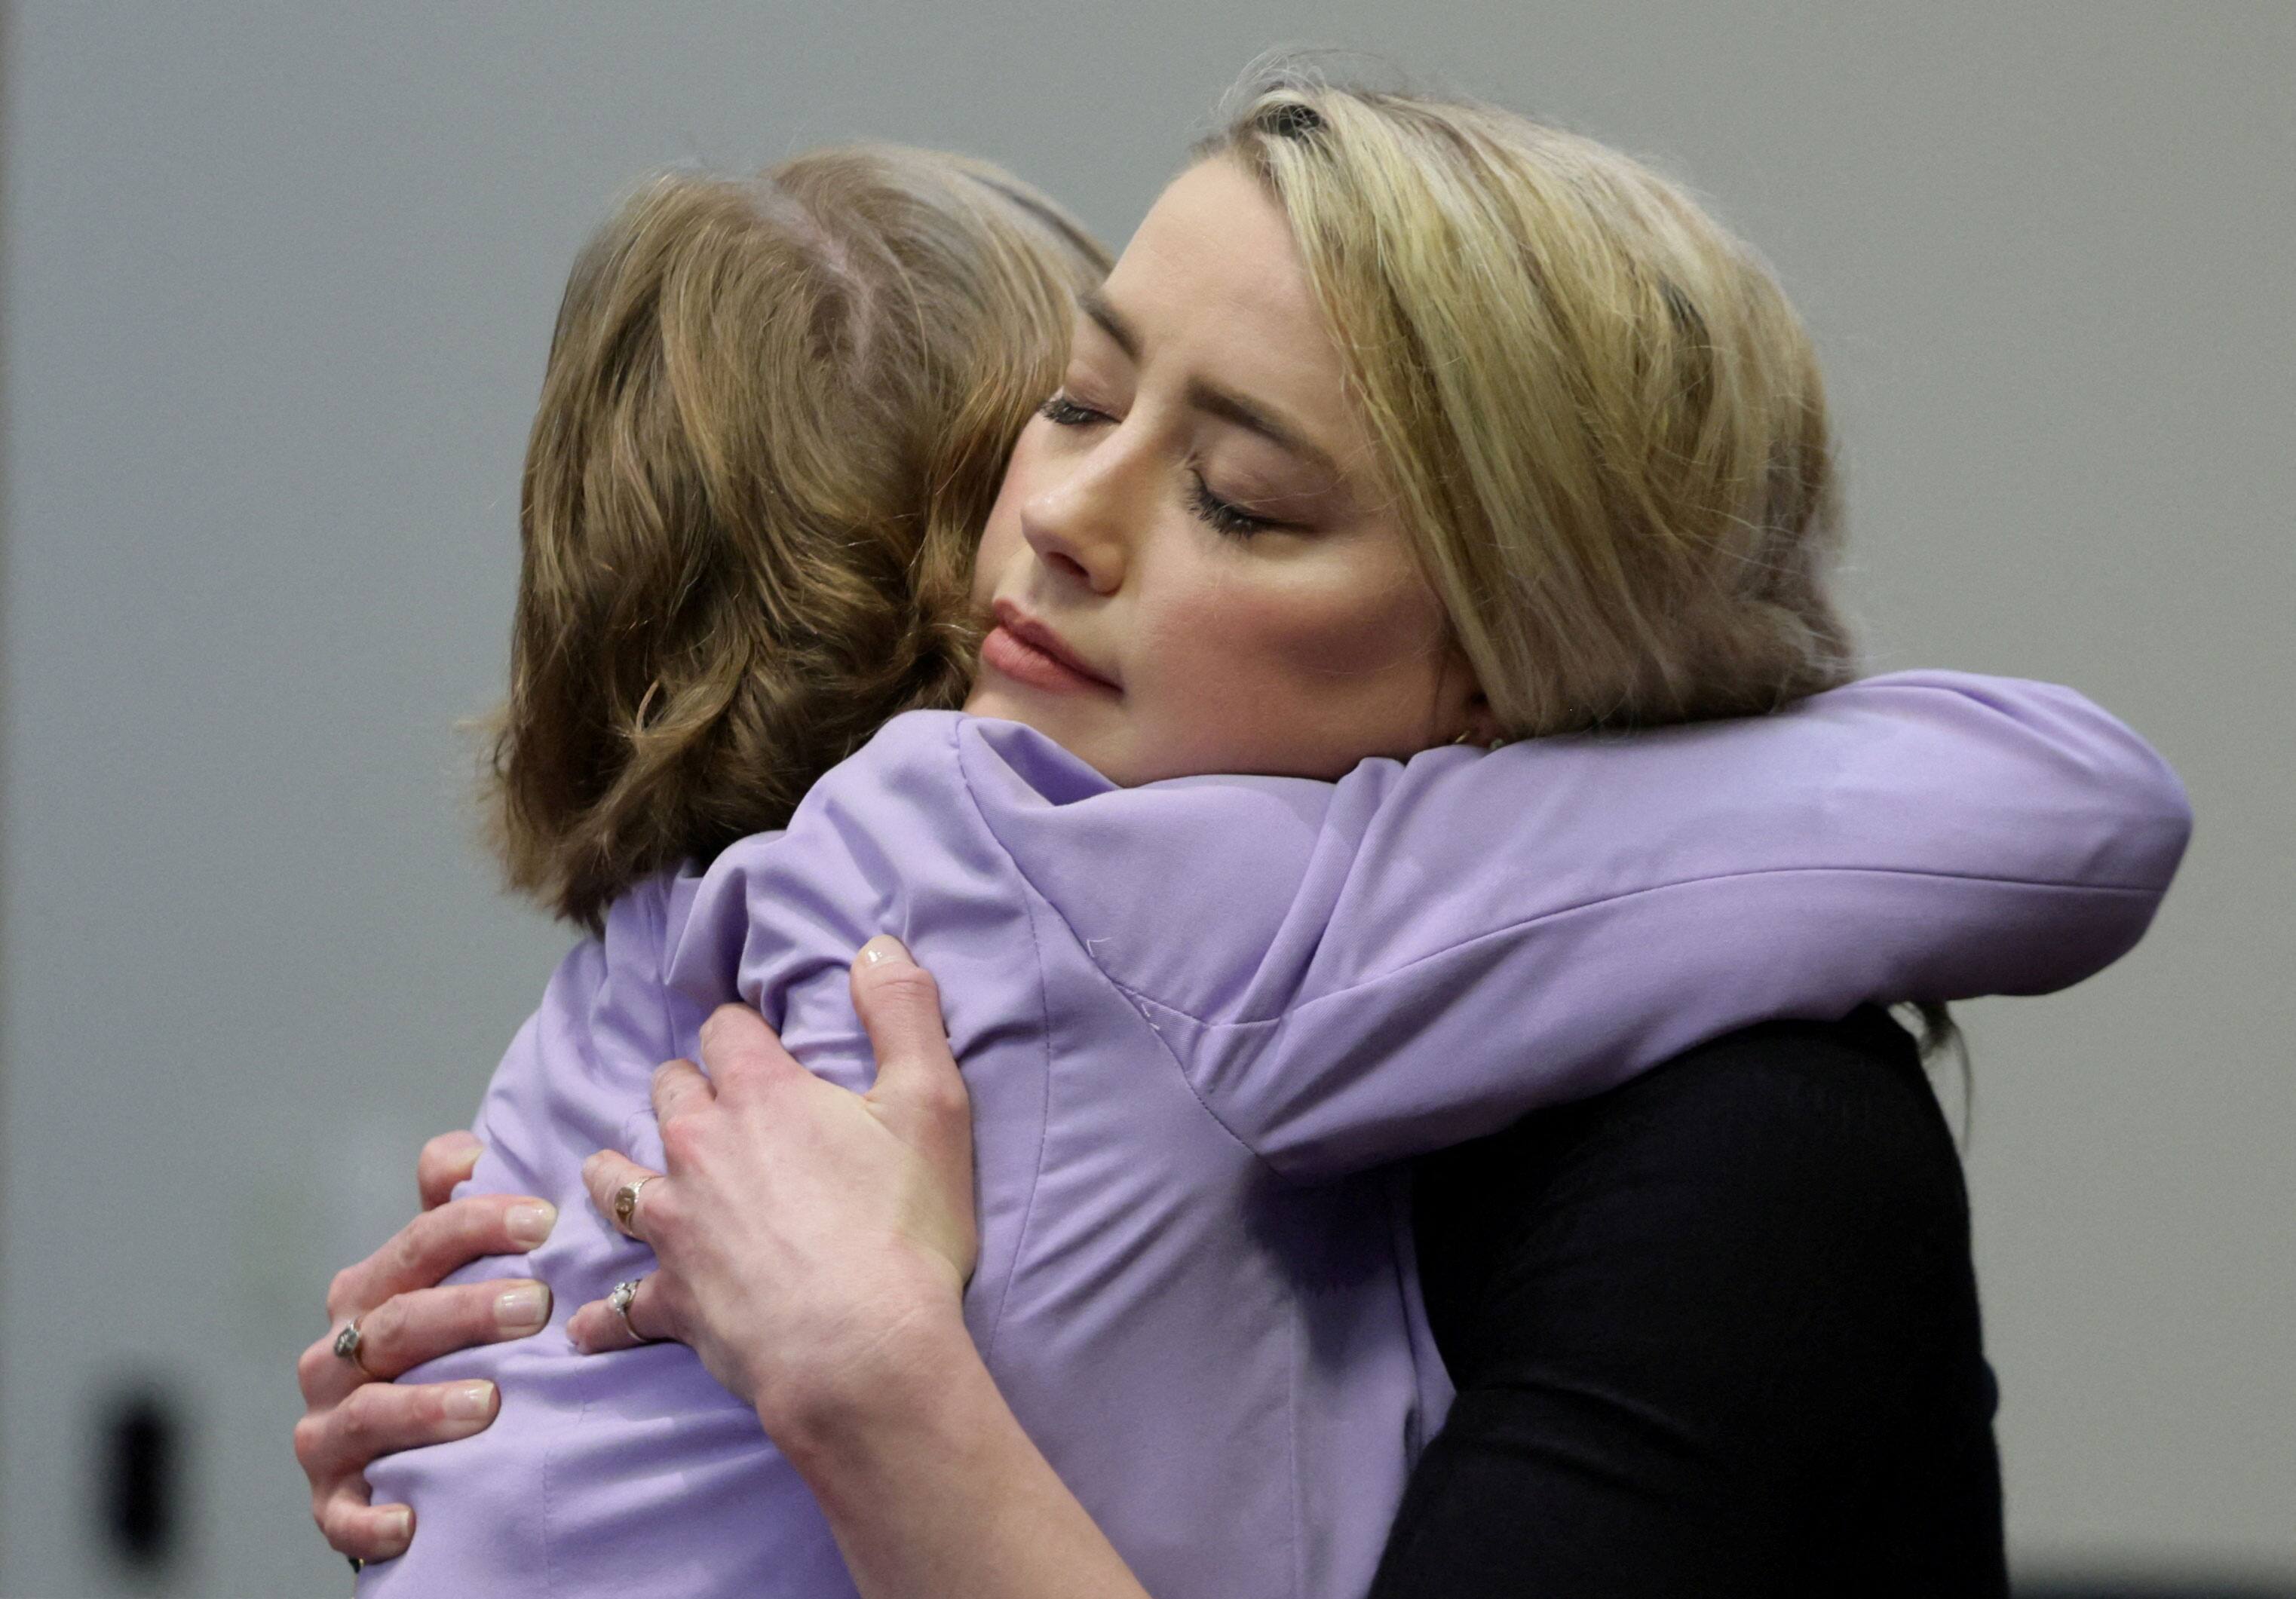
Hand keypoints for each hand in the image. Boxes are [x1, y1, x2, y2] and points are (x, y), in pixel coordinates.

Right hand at [292, 1131, 558, 1562]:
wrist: (393, 1445)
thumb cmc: (435, 1343)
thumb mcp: (443, 1275)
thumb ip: (452, 1212)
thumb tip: (465, 1152)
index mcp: (370, 1289)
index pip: (422, 1242)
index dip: (478, 1224)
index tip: (543, 1220)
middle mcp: (338, 1354)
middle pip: (400, 1321)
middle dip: (467, 1311)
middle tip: (536, 1307)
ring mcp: (328, 1427)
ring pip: (369, 1411)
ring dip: (425, 1408)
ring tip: (489, 1403)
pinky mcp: (330, 1497)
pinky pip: (342, 1513)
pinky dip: (370, 1518)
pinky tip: (411, 1519)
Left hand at [567, 936, 976, 1452]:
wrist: (861, 1352)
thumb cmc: (901, 1227)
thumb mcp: (931, 1102)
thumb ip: (903, 1012)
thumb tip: (876, 944)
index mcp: (760, 1095)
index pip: (725, 1028)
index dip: (742, 1032)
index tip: (758, 1045)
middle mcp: (699, 1149)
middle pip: (665, 1094)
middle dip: (684, 1092)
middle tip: (710, 1110)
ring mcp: (675, 1227)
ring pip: (613, 1182)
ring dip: (617, 1176)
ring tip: (626, 1181)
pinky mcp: (670, 1299)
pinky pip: (615, 1305)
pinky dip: (602, 1314)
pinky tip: (587, 1322)